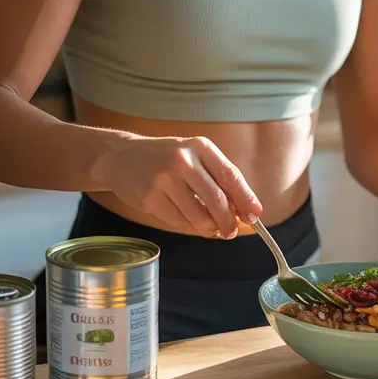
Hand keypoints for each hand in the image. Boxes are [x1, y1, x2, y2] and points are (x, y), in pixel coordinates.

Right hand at [104, 135, 262, 238]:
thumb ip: (218, 178)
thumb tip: (245, 209)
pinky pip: (178, 221)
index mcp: (200, 147)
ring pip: (198, 216)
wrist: (122, 157)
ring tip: (211, 229)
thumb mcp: (194, 156)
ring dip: (209, 228)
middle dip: (228, 222)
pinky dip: (186, 224)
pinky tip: (184, 216)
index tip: (255, 216)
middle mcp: (183, 160)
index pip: (230, 176)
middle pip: (217, 200)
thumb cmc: (165, 158)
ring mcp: (164, 179)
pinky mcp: (150, 197)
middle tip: (231, 231)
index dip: (246, 199)